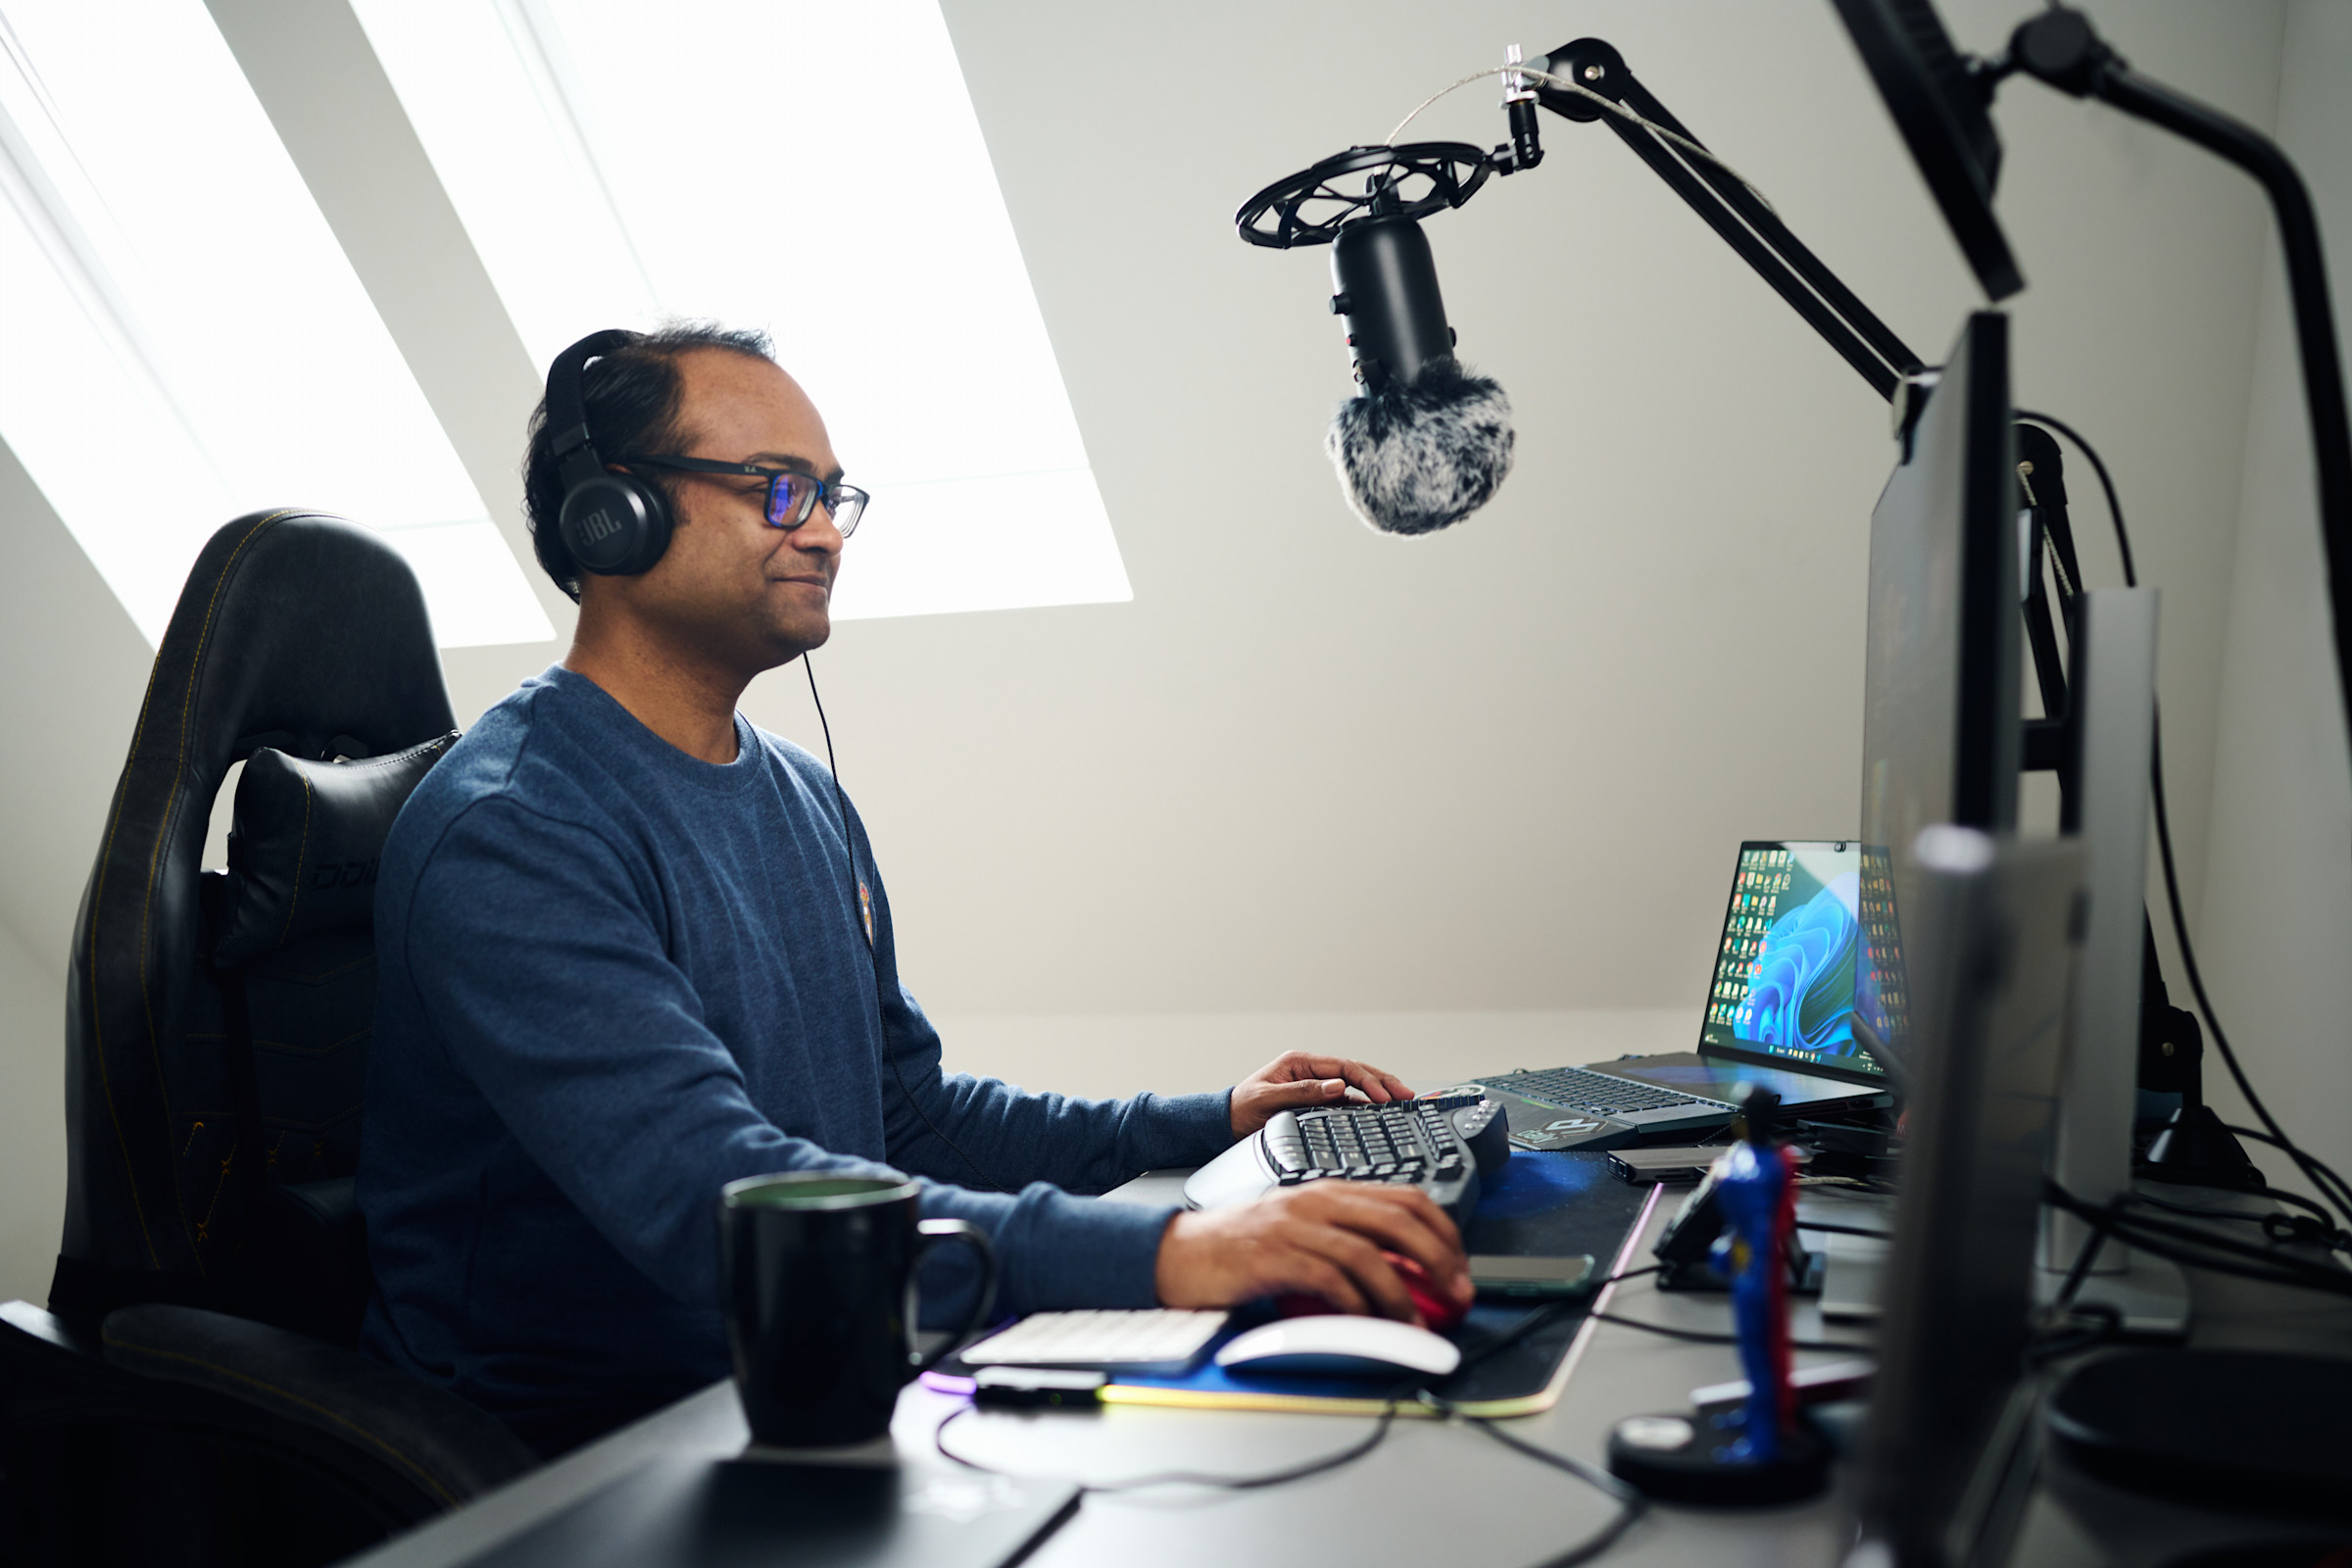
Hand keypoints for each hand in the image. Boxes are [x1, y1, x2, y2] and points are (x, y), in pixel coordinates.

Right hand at [1154, 1182, 1472, 1325]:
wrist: (1181, 1253)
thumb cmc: (1242, 1248)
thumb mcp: (1300, 1231)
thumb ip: (1345, 1240)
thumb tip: (1403, 1273)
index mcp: (1329, 1190)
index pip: (1405, 1197)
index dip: (1443, 1231)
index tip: (1460, 1265)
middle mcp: (1317, 1200)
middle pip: (1398, 1220)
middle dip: (1439, 1259)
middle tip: (1458, 1292)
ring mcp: (1296, 1226)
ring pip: (1369, 1251)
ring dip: (1403, 1291)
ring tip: (1417, 1321)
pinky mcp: (1275, 1256)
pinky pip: (1331, 1279)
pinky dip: (1358, 1303)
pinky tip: (1370, 1321)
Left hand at [1229, 1051, 1414, 1137]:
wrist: (1225, 1124)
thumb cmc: (1242, 1109)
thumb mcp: (1268, 1099)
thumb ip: (1302, 1092)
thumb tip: (1338, 1086)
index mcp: (1300, 1062)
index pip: (1343, 1066)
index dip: (1366, 1079)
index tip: (1382, 1096)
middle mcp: (1311, 1071)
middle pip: (1355, 1072)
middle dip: (1382, 1081)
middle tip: (1405, 1094)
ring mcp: (1316, 1087)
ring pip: (1355, 1086)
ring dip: (1378, 1092)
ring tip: (1401, 1100)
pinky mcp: (1316, 1103)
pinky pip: (1346, 1102)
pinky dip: (1364, 1107)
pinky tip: (1379, 1113)